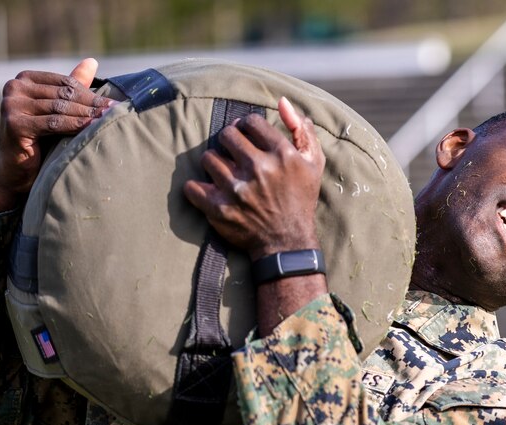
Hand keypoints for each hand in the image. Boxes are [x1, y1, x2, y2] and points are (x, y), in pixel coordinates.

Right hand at [0, 58, 114, 211]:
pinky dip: (75, 126)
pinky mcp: (14, 124)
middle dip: (91, 105)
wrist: (16, 170)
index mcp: (24, 79)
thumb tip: (92, 61)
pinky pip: (53, 123)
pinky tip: (92, 129)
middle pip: (63, 94)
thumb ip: (70, 87)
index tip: (114, 104)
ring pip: (60, 108)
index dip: (90, 94)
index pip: (64, 82)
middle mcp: (14, 87)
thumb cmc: (39, 140)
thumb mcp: (56, 110)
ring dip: (87, 115)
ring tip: (109, 120)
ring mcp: (11, 104)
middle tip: (116, 112)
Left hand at [184, 97, 324, 259]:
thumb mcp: (313, 163)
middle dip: (229, 142)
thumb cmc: (301, 199)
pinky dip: (197, 188)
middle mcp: (259, 169)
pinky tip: (209, 190)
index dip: (247, 127)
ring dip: (214, 164)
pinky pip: (192, 187)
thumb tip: (282, 101)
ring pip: (208, 158)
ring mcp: (237, 189)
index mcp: (281, 154)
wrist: (289, 242)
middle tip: (235, 155)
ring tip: (224, 173)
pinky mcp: (219, 209)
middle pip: (226, 135)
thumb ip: (301, 129)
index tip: (249, 139)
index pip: (250, 121)